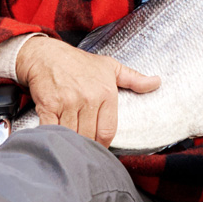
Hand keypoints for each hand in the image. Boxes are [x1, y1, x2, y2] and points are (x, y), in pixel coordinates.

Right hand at [16, 36, 160, 145]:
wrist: (45, 55)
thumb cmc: (78, 62)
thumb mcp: (109, 66)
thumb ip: (134, 79)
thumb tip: (157, 83)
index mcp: (106, 93)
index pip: (108, 131)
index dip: (103, 143)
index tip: (98, 146)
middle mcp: (88, 98)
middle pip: (89, 136)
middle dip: (86, 144)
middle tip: (82, 147)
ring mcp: (68, 102)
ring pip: (72, 136)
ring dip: (70, 143)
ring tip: (69, 144)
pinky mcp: (48, 106)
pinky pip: (53, 130)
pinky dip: (54, 137)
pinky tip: (55, 138)